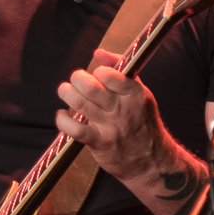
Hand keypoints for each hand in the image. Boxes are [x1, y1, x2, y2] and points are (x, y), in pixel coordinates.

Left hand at [55, 48, 168, 182]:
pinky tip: (61, 115)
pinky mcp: (100, 143)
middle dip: (77, 79)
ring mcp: (111, 127)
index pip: (110, 74)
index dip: (97, 72)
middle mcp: (123, 109)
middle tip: (75, 81)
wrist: (152, 161)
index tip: (95, 75)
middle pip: (91, 87)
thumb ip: (120, 71)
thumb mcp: (139, 94)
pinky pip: (75, 129)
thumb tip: (99, 53)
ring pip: (80, 104)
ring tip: (65, 91)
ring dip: (67, 94)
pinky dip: (62, 120)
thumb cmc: (142, 123)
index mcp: (135, 93)